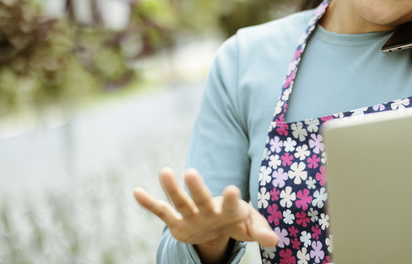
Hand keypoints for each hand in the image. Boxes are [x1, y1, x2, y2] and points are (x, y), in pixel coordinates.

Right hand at [133, 168, 277, 261]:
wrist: (220, 226)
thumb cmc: (238, 223)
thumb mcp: (251, 228)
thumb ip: (261, 231)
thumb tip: (274, 240)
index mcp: (228, 210)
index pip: (230, 204)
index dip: (230, 198)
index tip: (231, 190)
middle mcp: (208, 209)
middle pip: (201, 198)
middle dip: (197, 188)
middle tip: (190, 172)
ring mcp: (191, 214)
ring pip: (180, 201)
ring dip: (172, 188)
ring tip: (164, 171)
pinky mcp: (177, 222)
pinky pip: (161, 212)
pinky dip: (149, 203)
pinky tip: (136, 192)